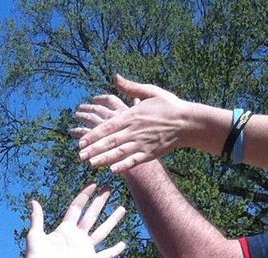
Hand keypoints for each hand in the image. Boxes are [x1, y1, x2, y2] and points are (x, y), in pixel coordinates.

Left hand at [17, 186, 127, 257]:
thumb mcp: (35, 236)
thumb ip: (37, 219)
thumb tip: (34, 201)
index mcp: (64, 230)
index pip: (77, 208)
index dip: (84, 196)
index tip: (93, 184)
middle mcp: (77, 237)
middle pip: (92, 215)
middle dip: (100, 202)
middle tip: (109, 188)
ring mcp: (85, 249)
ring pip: (103, 230)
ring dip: (113, 220)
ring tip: (122, 208)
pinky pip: (106, 254)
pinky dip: (115, 250)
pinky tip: (123, 243)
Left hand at [75, 76, 205, 173]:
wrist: (188, 121)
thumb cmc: (169, 105)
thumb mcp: (150, 91)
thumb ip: (130, 87)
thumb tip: (115, 77)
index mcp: (132, 115)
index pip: (108, 126)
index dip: (93, 135)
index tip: (81, 141)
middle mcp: (134, 130)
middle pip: (110, 141)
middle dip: (93, 149)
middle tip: (79, 156)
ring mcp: (142, 143)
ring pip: (119, 153)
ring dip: (104, 159)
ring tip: (91, 165)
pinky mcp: (150, 153)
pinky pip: (134, 160)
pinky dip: (123, 165)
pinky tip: (112, 170)